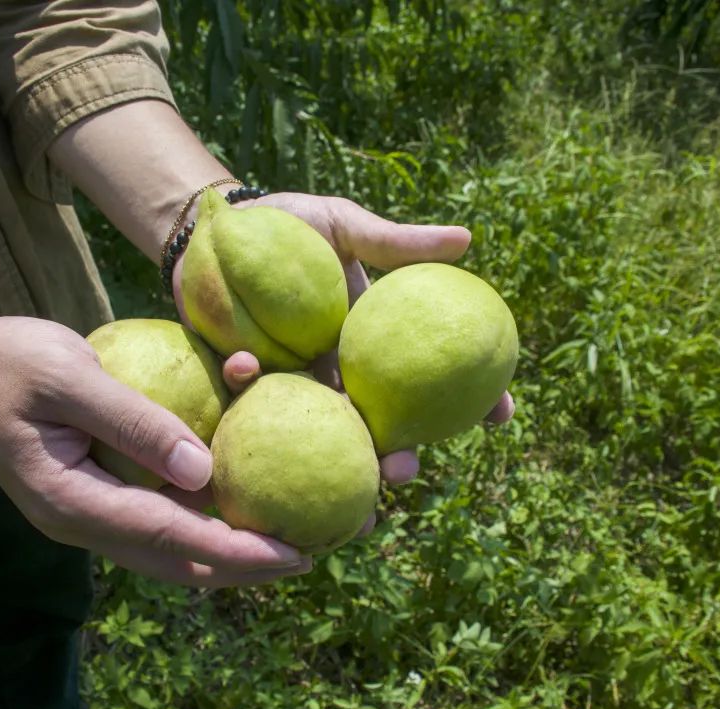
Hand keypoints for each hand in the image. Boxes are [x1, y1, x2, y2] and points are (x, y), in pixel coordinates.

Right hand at [0, 309, 310, 586]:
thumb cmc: (10, 361)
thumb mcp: (70, 376)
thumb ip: (133, 421)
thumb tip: (203, 473)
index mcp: (70, 500)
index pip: (168, 536)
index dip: (234, 548)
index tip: (293, 554)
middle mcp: (80, 520)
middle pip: (174, 561)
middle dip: (241, 565)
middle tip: (308, 556)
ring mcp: (84, 512)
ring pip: (167, 551)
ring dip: (223, 552)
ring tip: (284, 545)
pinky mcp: (93, 494)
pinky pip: (154, 522)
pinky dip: (198, 525)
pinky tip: (235, 511)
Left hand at [172, 191, 515, 486]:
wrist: (219, 226)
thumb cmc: (289, 226)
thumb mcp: (344, 227)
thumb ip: (394, 243)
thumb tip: (466, 238)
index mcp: (366, 345)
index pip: (427, 379)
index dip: (469, 400)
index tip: (500, 415)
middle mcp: (332, 373)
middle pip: (374, 426)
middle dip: (394, 457)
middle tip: (405, 472)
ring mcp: (287, 381)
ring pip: (314, 429)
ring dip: (323, 451)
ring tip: (332, 467)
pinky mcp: (236, 376)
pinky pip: (241, 386)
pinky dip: (246, 377)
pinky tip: (247, 365)